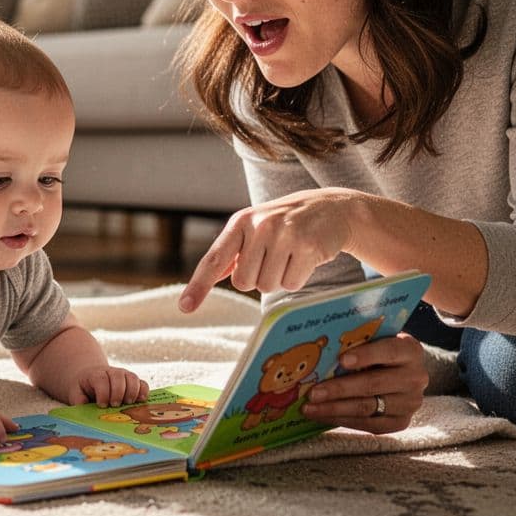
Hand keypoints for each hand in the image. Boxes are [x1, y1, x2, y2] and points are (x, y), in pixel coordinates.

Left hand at [67, 366, 149, 406]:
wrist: (90, 377)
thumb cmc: (83, 388)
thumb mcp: (75, 392)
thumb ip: (78, 399)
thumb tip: (84, 406)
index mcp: (95, 375)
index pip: (101, 380)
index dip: (103, 393)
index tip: (101, 405)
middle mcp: (111, 372)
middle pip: (118, 377)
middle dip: (118, 393)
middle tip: (114, 405)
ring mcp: (124, 375)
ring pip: (132, 378)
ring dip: (132, 392)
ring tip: (127, 403)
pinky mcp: (133, 381)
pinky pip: (142, 383)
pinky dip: (144, 392)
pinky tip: (140, 401)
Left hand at [179, 188, 360, 311]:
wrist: (331, 208)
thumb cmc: (285, 223)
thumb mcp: (254, 228)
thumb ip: (232, 253)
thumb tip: (207, 277)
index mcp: (240, 222)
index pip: (214, 259)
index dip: (198, 285)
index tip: (185, 307)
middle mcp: (260, 226)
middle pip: (244, 282)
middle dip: (258, 277)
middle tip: (274, 257)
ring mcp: (284, 235)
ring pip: (268, 286)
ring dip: (279, 278)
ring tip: (290, 255)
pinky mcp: (308, 246)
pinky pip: (292, 284)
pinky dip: (298, 278)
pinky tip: (304, 257)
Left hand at [299, 333, 427, 432]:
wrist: (402, 372)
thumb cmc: (379, 350)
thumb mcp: (375, 339)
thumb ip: (357, 340)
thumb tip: (319, 343)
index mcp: (410, 350)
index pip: (389, 351)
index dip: (366, 355)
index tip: (341, 360)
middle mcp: (415, 377)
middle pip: (374, 384)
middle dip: (339, 389)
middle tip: (313, 392)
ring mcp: (410, 403)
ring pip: (368, 407)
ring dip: (335, 408)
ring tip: (309, 408)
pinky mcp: (401, 422)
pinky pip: (369, 424)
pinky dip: (342, 420)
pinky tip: (322, 416)